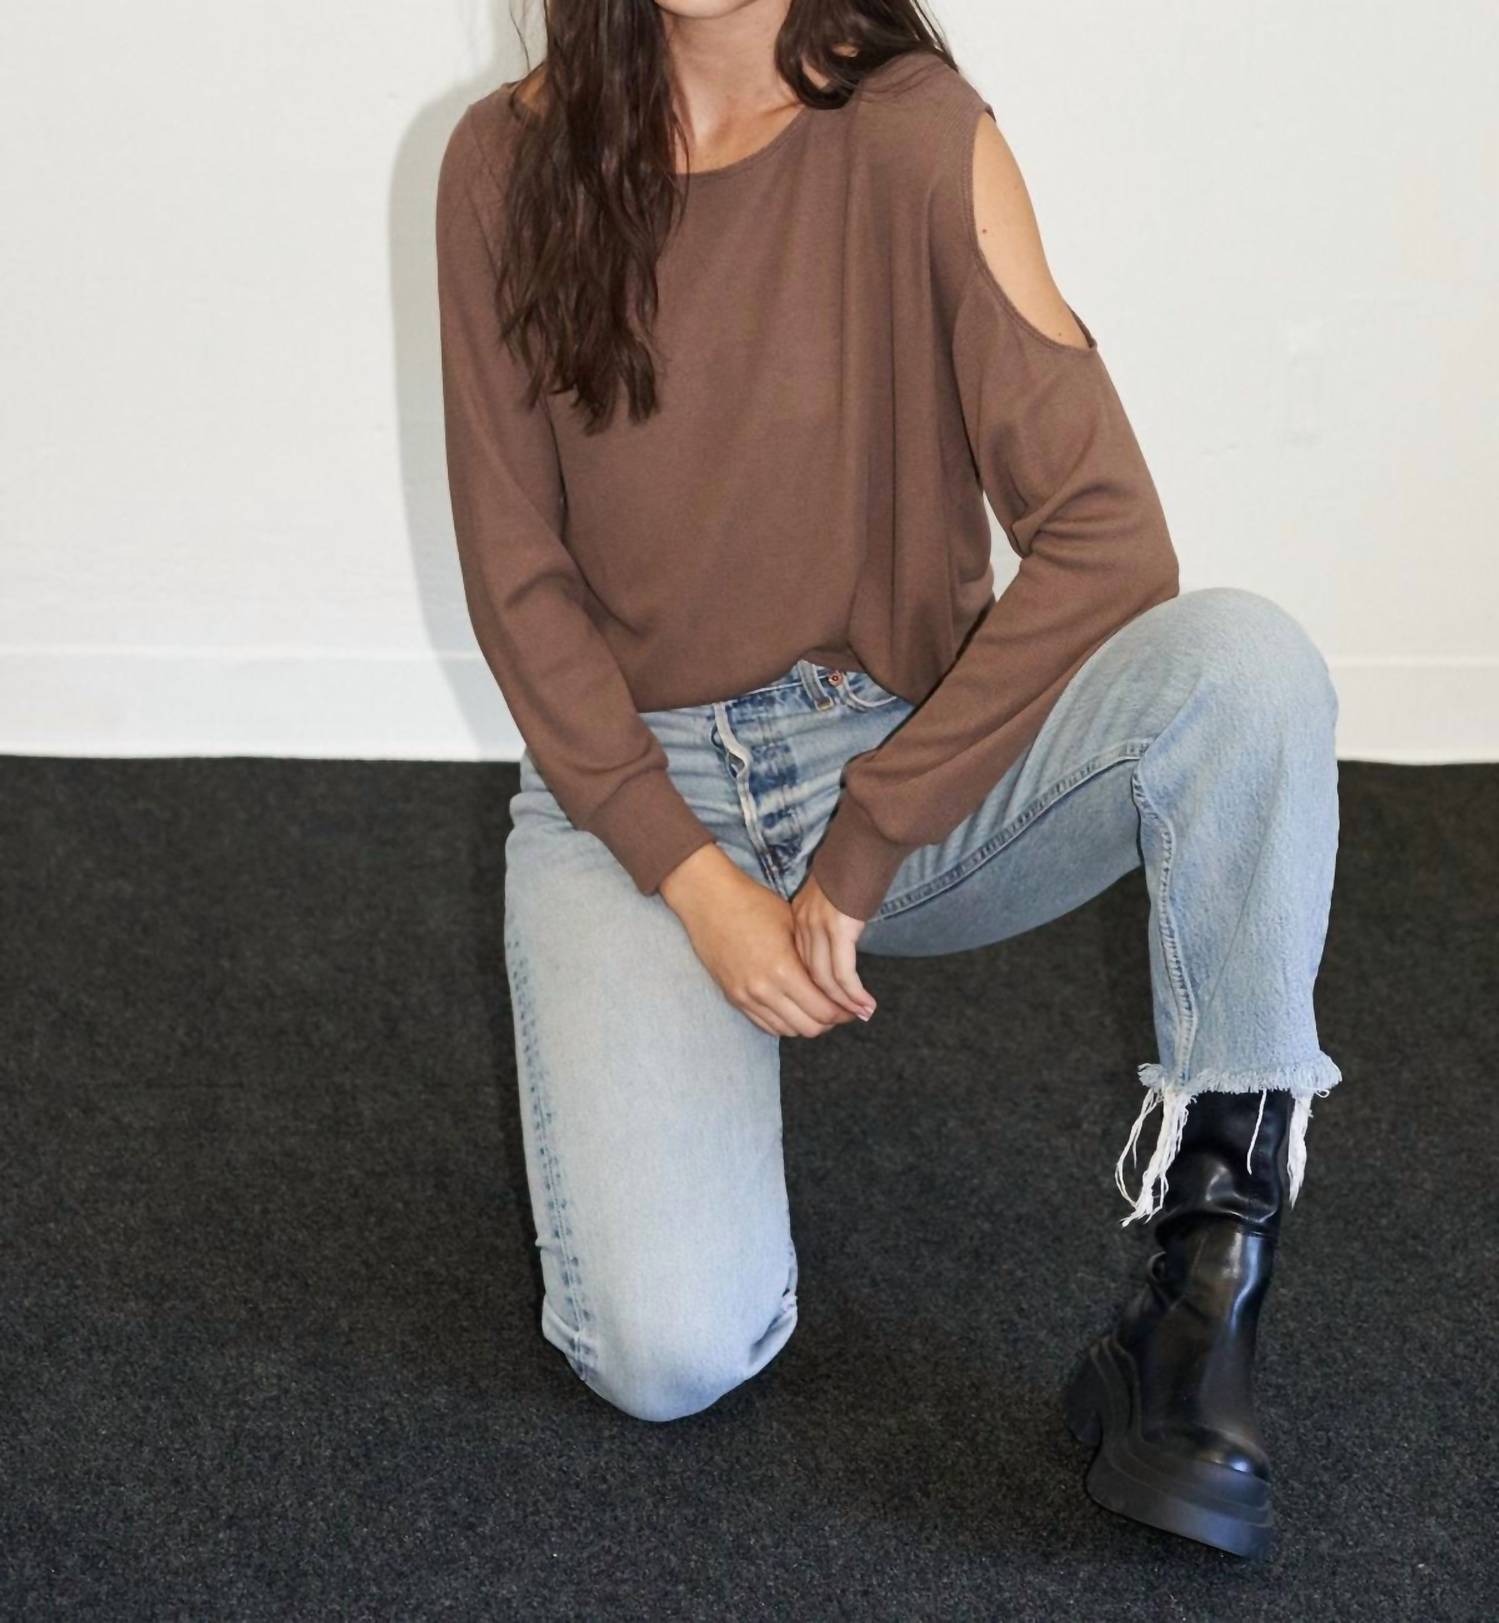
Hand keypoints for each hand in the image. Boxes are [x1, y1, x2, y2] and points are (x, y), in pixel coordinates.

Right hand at [659, 844, 857, 1038]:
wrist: (709, 900)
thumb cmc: (754, 904)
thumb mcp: (793, 927)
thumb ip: (813, 960)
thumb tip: (836, 984)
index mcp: (784, 970)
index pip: (823, 1010)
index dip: (843, 1012)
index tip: (852, 1006)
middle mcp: (764, 990)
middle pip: (809, 1027)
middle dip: (830, 1022)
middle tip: (840, 1011)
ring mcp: (746, 997)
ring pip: (787, 1030)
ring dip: (807, 1024)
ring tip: (817, 1010)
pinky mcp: (733, 997)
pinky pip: (765, 1025)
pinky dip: (784, 1023)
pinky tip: (794, 1009)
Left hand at [789, 872, 875, 1022]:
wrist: (863, 841)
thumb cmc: (853, 864)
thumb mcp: (831, 895)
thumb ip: (827, 917)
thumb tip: (839, 934)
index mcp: (797, 917)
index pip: (800, 962)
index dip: (814, 986)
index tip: (828, 1004)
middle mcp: (803, 925)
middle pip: (809, 976)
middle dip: (828, 1001)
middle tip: (845, 1018)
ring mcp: (818, 928)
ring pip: (825, 980)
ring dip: (844, 1003)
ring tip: (860, 1015)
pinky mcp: (839, 930)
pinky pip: (843, 974)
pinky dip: (854, 993)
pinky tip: (865, 1004)